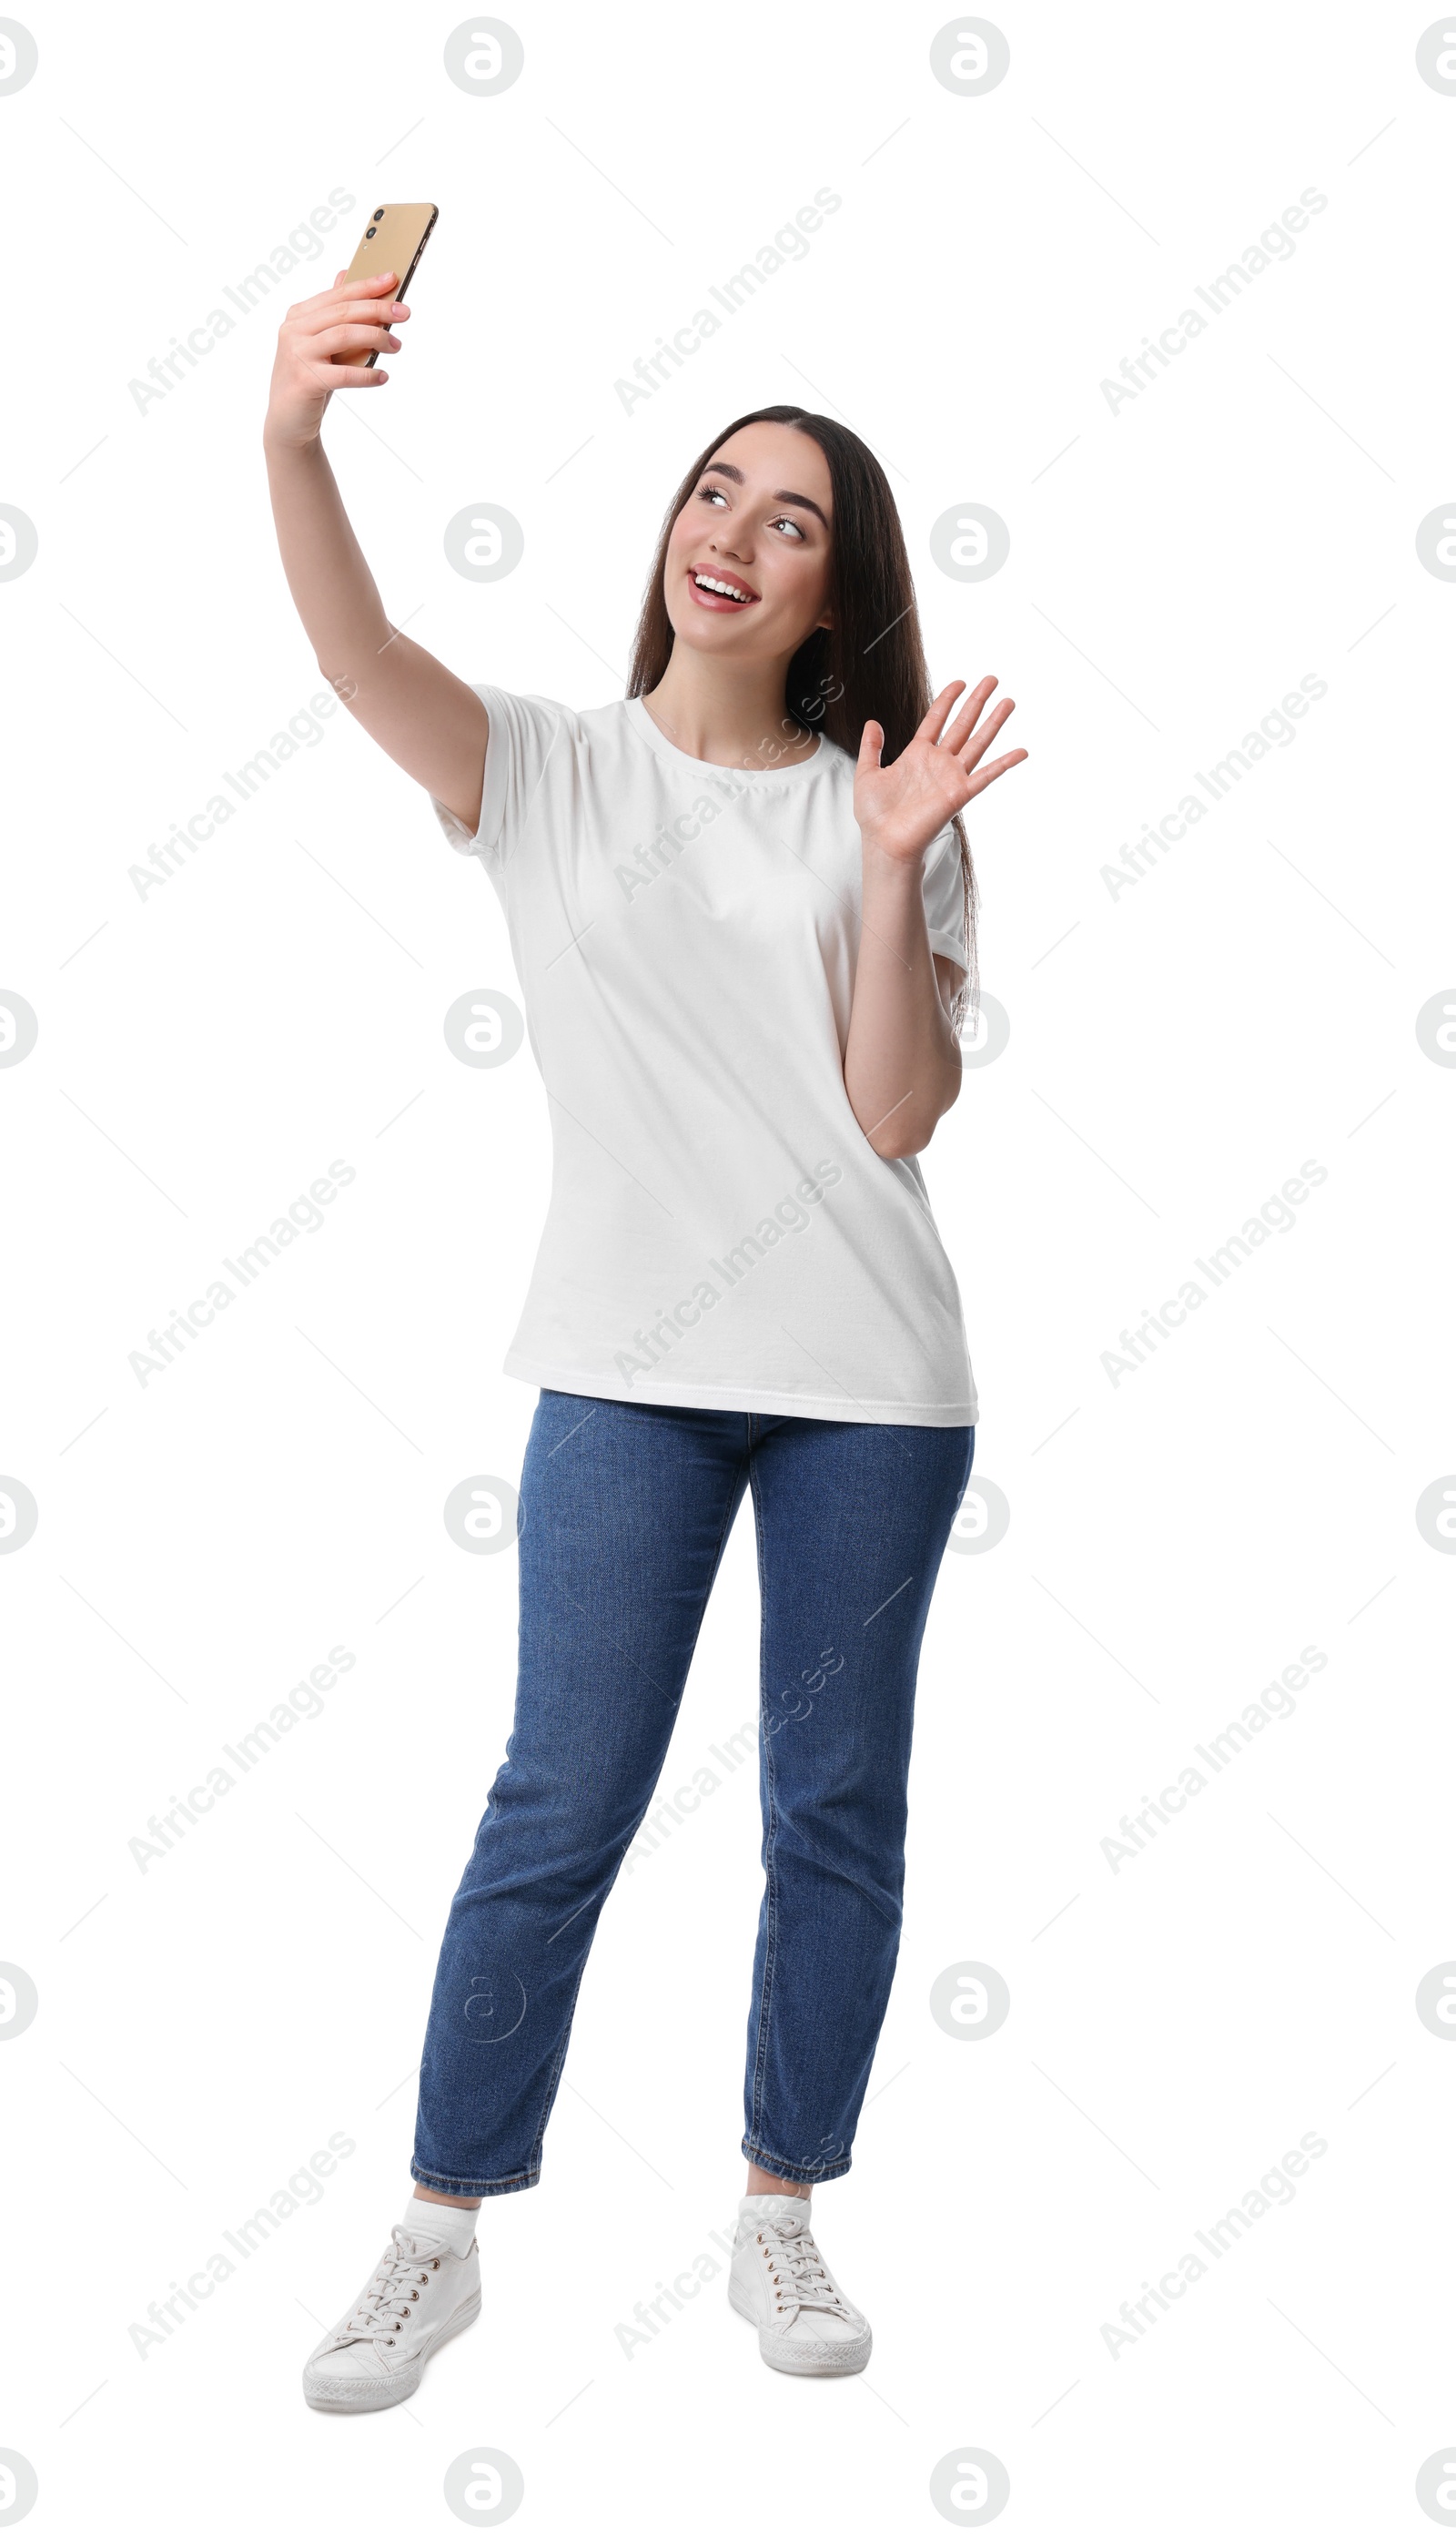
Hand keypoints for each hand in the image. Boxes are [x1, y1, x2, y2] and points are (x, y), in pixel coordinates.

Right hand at [263, 269, 409, 449]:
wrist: (287, 421)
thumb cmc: (309, 379)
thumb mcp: (320, 343)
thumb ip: (331, 312)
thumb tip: (345, 276)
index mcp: (298, 316)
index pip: (337, 295)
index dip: (366, 285)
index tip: (392, 278)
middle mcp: (293, 330)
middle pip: (343, 312)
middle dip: (377, 309)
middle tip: (404, 313)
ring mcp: (297, 355)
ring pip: (344, 335)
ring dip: (376, 338)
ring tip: (396, 346)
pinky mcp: (304, 381)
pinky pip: (344, 373)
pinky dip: (367, 375)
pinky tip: (382, 376)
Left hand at [855, 677, 1026, 864]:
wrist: (884, 841)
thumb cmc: (875, 815)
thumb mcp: (866, 773)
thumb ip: (871, 747)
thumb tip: (872, 723)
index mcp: (917, 755)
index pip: (936, 719)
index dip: (947, 699)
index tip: (959, 682)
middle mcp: (938, 763)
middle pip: (962, 724)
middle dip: (977, 701)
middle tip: (992, 679)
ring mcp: (951, 777)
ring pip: (977, 742)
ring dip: (994, 722)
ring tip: (1008, 701)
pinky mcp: (960, 793)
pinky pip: (987, 775)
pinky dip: (1005, 764)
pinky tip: (1021, 751)